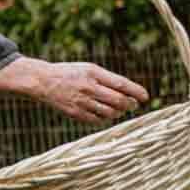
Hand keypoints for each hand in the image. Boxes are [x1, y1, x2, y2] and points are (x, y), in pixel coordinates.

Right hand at [31, 60, 148, 125]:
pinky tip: (106, 114)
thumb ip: (107, 79)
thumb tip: (128, 92)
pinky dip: (105, 119)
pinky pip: (97, 120)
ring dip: (119, 113)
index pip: (121, 84)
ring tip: (120, 110)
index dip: (136, 91)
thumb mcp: (89, 69)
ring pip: (109, 113)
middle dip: (130, 104)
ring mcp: (81, 101)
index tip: (145, 96)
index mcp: (93, 73)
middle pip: (118, 101)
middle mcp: (88, 87)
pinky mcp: (75, 113)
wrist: (43, 81)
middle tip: (134, 105)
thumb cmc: (71, 73)